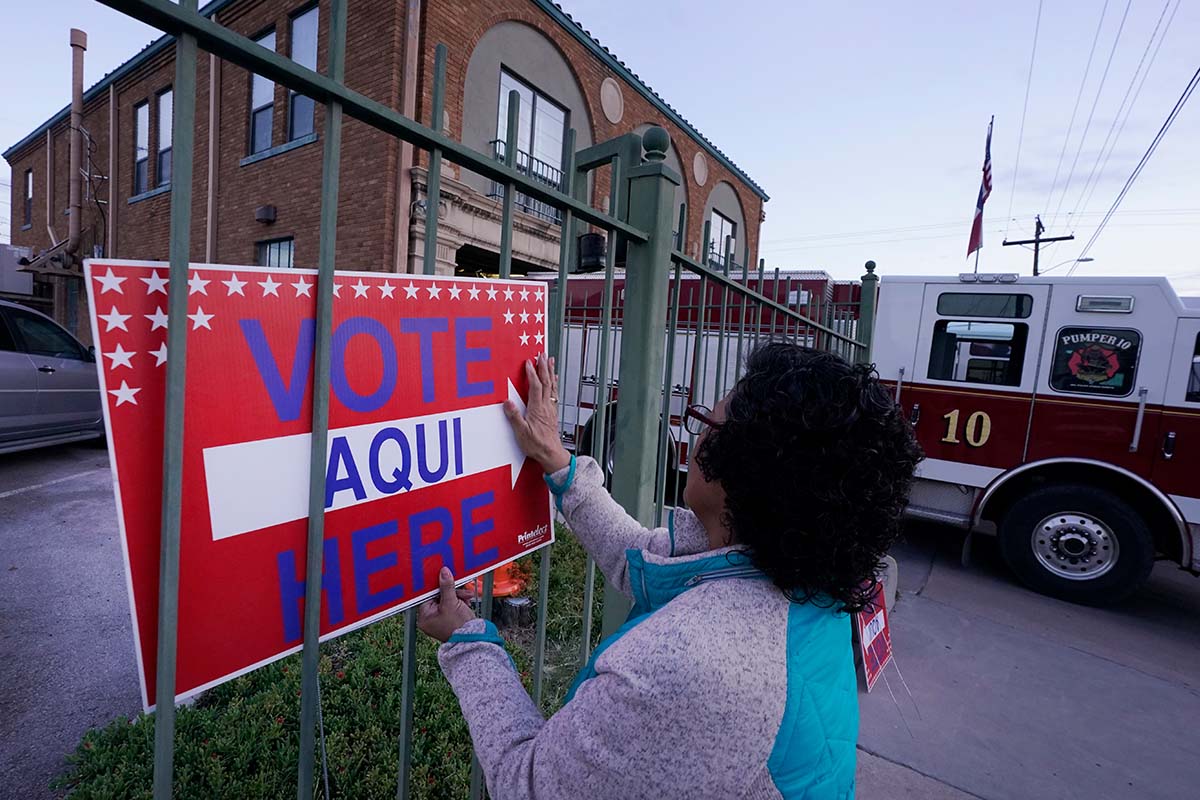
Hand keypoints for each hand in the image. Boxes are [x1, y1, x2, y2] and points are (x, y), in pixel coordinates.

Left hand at [417, 567, 477, 642]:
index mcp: (424, 617)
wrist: (473, 639)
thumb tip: (443, 572)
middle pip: (438, 596)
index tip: (442, 578)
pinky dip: (459, 601)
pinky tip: (466, 602)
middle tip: (460, 591)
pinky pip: (451, 604)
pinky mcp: (448, 618)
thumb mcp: (451, 603)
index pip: (427, 595)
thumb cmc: (459, 627)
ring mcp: (439, 618)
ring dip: (457, 596)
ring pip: (446, 599)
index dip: (436, 586)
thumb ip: (446, 586)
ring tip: (466, 597)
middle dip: (451, 592)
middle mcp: (429, 618)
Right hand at [504, 353, 570, 473]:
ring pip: (552, 386)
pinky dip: (554, 384)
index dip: (532, 373)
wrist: (551, 454)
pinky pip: (554, 394)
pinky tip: (554, 380)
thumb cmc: (536, 445)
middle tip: (542, 355)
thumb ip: (514, 417)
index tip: (529, 362)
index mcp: (537, 409)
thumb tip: (507, 402)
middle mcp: (546, 406)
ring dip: (550, 372)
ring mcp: (550, 409)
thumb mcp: (521, 433)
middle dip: (544, 367)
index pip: (535, 387)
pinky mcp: (553, 413)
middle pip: (546, 383)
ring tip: (550, 361)